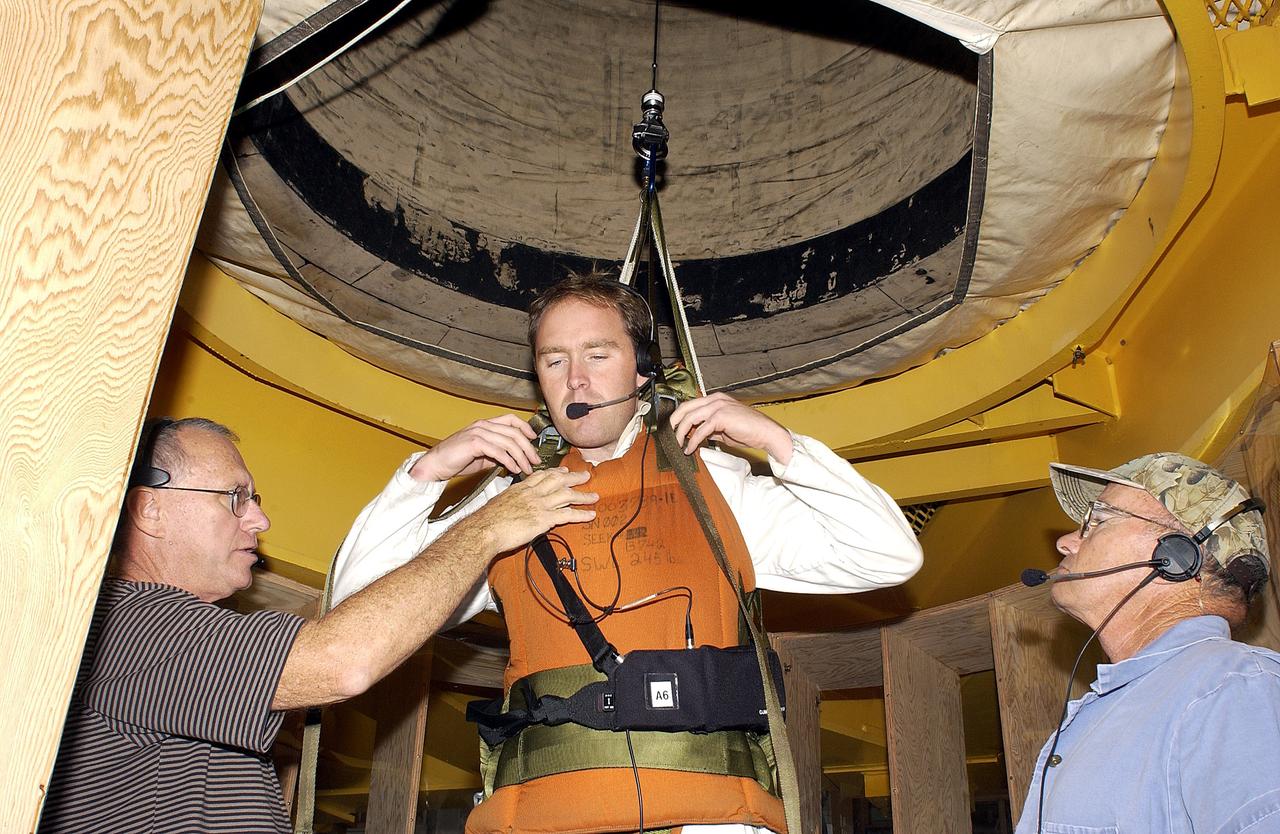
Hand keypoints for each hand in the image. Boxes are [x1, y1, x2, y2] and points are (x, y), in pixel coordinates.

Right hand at [409, 415, 540, 480]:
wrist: (435, 465)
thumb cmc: (456, 460)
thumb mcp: (481, 456)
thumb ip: (497, 454)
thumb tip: (514, 460)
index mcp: (484, 425)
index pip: (511, 419)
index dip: (525, 428)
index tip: (534, 439)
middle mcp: (482, 425)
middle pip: (514, 432)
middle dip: (528, 448)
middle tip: (535, 461)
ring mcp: (478, 432)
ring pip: (509, 442)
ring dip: (521, 457)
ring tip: (526, 469)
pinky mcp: (474, 443)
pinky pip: (498, 451)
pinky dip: (509, 460)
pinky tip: (513, 468)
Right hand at [472, 468, 597, 553]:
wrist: (484, 530)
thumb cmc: (486, 521)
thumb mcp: (499, 504)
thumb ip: (510, 503)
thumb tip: (513, 509)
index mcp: (520, 488)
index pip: (541, 475)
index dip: (555, 472)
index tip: (563, 470)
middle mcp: (531, 493)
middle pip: (558, 480)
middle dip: (574, 477)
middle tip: (585, 475)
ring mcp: (539, 505)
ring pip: (566, 495)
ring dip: (582, 495)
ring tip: (594, 496)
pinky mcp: (543, 519)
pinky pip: (568, 515)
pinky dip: (581, 514)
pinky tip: (590, 515)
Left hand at [669, 393, 792, 464]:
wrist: (767, 433)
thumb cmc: (749, 430)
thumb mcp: (724, 428)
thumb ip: (708, 428)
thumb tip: (694, 435)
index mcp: (716, 399)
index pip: (690, 404)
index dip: (678, 417)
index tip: (672, 430)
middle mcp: (715, 399)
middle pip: (685, 408)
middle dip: (674, 423)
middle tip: (669, 437)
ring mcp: (718, 406)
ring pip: (690, 418)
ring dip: (681, 433)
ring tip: (678, 445)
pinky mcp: (721, 417)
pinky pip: (701, 430)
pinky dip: (693, 441)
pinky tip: (690, 449)